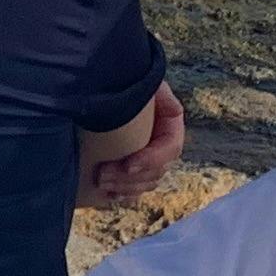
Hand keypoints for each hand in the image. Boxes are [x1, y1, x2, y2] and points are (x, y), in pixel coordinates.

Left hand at [85, 85, 189, 205]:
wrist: (104, 85)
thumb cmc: (125, 80)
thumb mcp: (145, 81)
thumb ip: (159, 91)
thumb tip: (175, 109)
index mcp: (170, 125)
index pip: (170, 148)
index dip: (151, 160)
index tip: (128, 165)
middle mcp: (162, 145)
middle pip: (156, 172)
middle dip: (131, 178)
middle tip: (103, 175)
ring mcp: (148, 160)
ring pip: (145, 184)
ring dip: (124, 187)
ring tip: (100, 182)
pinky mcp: (132, 169)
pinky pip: (134, 190)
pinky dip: (123, 194)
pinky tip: (108, 195)